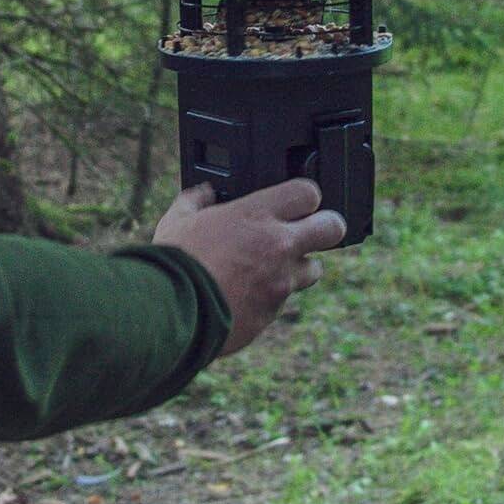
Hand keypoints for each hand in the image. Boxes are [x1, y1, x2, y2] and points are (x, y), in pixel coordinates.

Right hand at [152, 178, 346, 356]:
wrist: (171, 312)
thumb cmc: (174, 261)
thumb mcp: (176, 220)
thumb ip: (195, 200)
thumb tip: (203, 191)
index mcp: (256, 215)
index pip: (308, 192)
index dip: (304, 196)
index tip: (294, 202)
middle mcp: (278, 245)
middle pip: (333, 227)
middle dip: (325, 227)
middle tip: (307, 230)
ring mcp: (280, 282)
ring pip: (313, 269)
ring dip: (297, 267)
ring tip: (270, 267)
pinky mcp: (273, 312)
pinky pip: (282, 300)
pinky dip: (269, 296)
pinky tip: (243, 294)